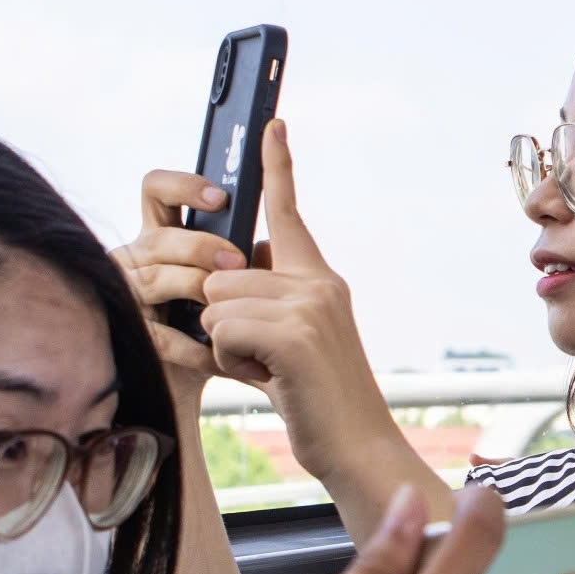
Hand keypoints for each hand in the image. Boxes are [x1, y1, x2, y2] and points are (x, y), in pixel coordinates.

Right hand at [113, 170, 246, 391]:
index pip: (157, 191)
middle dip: (199, 246)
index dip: (183, 186)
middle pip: (159, 237)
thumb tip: (268, 243)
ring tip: (233, 306)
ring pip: (155, 278)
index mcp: (163, 235)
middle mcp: (137, 259)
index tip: (221, 198)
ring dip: (196, 288)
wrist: (213, 376)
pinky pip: (159, 333)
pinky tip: (221, 354)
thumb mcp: (243, 284)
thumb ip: (250, 260)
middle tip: (237, 262)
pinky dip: (194, 345)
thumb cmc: (229, 320)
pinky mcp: (133, 335)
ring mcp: (128, 295)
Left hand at [198, 121, 402, 485]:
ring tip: (269, 372)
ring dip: (225, 345)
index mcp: (320, 278)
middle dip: (224, 321)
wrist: (357, 448)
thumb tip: (223, 278)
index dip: (278, 165)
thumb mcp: (291, 345)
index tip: (271, 124)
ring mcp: (310, 305)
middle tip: (264, 359)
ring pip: (217, 301)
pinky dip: (229, 361)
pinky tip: (268, 380)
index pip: (288, 211)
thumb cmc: (316, 403)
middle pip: (223, 272)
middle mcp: (319, 282)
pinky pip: (221, 328)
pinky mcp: (295, 333)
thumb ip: (264, 306)